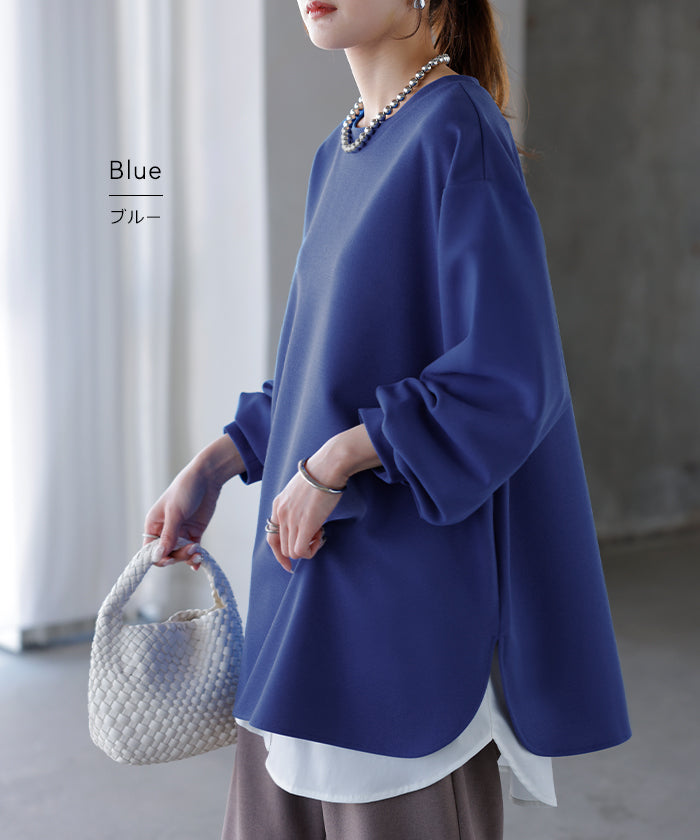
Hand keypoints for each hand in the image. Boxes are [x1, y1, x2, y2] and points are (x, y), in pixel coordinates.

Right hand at [143, 435, 243, 568]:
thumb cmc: (186, 489)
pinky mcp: (194, 531)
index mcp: (154, 524)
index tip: (170, 559)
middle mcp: (165, 530)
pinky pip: (192, 549)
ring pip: (180, 554)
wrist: (207, 477)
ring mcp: (181, 531)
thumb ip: (168, 535)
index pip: (150, 550)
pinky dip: (195, 557)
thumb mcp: (175, 512)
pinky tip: (199, 561)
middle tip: (191, 549)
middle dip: (178, 556)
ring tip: (198, 552)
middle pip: (167, 554)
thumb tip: (158, 556)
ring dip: (188, 556)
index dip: (158, 557)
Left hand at [266, 424, 380, 572]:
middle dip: (300, 547)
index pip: (271, 537)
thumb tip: (307, 519)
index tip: (289, 563)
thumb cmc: (321, 474)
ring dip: (307, 548)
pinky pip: (300, 551)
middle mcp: (280, 513)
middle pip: (282, 547)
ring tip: (319, 533)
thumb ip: (297, 504)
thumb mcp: (301, 489)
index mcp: (278, 504)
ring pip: (292, 552)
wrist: (328, 466)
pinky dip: (311, 550)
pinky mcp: (304, 524)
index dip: (279, 553)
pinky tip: (320, 536)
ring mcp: (290, 519)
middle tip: (316, 535)